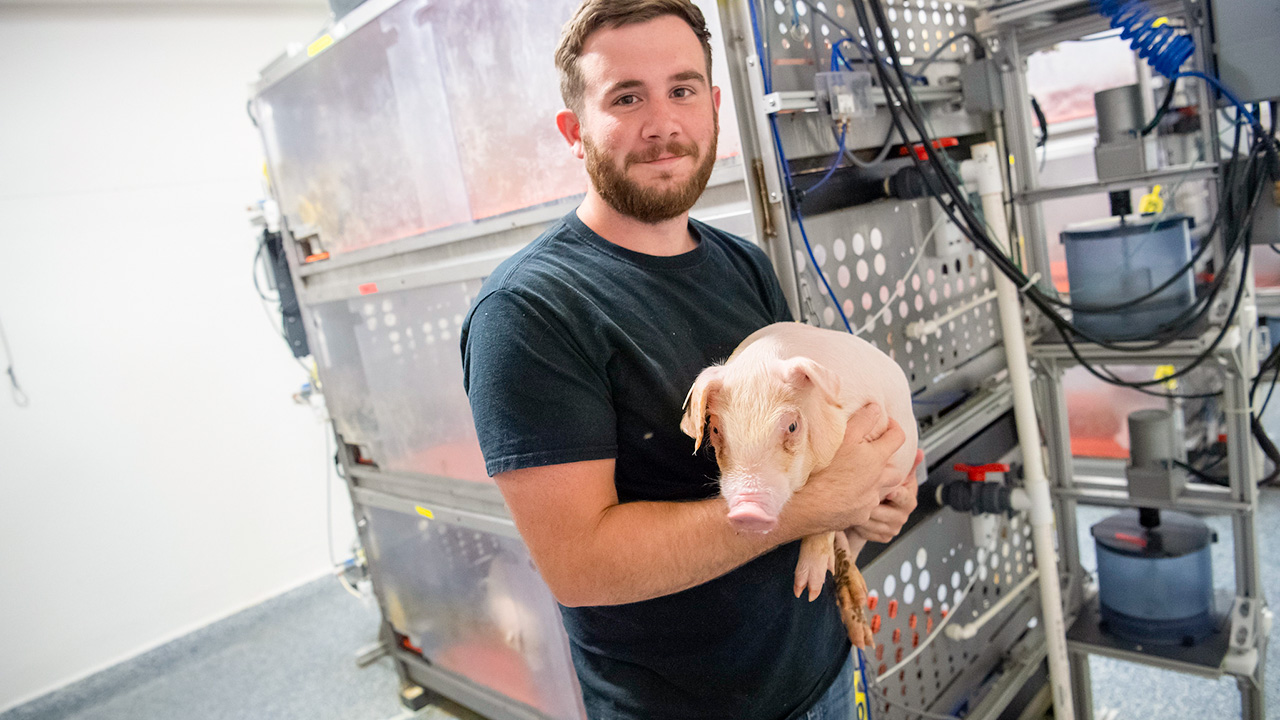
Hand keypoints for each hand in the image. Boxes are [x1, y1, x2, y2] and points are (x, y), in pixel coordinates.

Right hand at [791, 404, 905, 534]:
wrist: (810, 505)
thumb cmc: (825, 470)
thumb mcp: (844, 436)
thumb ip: (863, 420)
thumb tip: (876, 409)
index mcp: (876, 458)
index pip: (898, 438)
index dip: (895, 428)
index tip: (888, 426)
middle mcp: (878, 480)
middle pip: (896, 471)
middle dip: (888, 464)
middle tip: (874, 459)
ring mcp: (870, 500)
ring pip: (881, 490)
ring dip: (874, 483)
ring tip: (857, 478)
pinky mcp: (860, 515)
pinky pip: (866, 506)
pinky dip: (860, 499)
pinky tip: (844, 495)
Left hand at [853, 449, 921, 542]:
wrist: (877, 506)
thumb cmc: (887, 488)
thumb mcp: (898, 473)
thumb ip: (908, 463)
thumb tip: (919, 453)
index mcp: (908, 499)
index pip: (905, 498)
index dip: (897, 495)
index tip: (889, 492)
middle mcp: (902, 515)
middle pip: (885, 513)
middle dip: (871, 505)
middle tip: (861, 496)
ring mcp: (893, 527)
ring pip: (873, 523)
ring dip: (861, 513)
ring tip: (853, 503)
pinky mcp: (882, 536)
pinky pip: (867, 532)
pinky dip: (858, 524)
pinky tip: (854, 515)